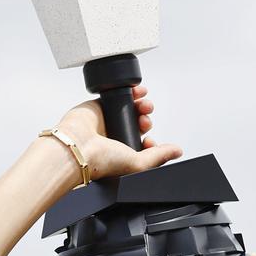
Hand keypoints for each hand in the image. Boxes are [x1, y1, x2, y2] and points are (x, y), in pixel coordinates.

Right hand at [54, 82, 182, 181]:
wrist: (78, 147)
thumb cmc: (102, 161)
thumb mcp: (138, 163)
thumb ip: (159, 157)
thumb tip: (177, 151)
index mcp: (121, 155)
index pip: (141, 145)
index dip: (150, 141)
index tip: (150, 141)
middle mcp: (114, 138)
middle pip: (137, 124)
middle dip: (146, 120)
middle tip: (145, 121)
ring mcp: (106, 121)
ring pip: (129, 109)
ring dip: (142, 105)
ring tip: (145, 106)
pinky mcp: (99, 106)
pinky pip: (117, 94)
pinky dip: (130, 92)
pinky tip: (138, 92)